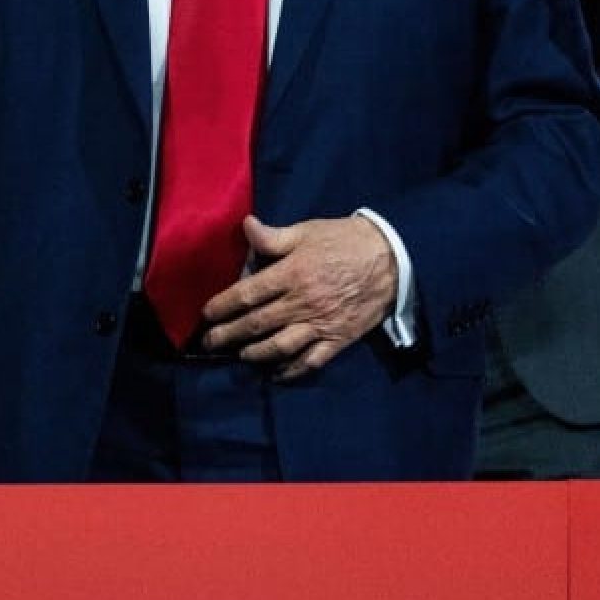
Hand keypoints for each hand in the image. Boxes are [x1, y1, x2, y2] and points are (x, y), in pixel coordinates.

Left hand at [197, 215, 397, 378]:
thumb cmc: (344, 241)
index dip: (223, 305)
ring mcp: (320, 324)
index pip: (248, 293)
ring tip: (239, 356)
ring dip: (255, 354)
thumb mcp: (308, 231)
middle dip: (229, 335)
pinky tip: (276, 373)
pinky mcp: (338, 339)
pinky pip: (310, 360)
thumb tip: (246, 226)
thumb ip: (274, 236)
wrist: (391, 259)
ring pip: (279, 346)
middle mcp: (302, 302)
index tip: (207, 313)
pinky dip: (291, 371)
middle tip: (210, 342)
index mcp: (292, 273)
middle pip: (257, 323)